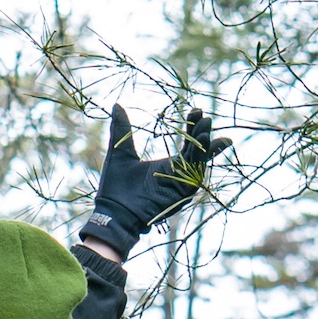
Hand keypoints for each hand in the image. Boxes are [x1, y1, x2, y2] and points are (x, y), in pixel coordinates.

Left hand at [80, 102, 229, 258]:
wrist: (111, 212)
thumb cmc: (114, 187)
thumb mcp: (120, 152)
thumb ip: (122, 129)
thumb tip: (117, 105)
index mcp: (168, 166)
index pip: (187, 143)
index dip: (192, 126)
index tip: (196, 109)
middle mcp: (178, 175)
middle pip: (197, 151)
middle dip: (202, 133)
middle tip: (206, 117)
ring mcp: (180, 185)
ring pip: (198, 163)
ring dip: (204, 146)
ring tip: (206, 128)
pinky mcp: (181, 195)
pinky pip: (195, 177)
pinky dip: (200, 162)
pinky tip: (204, 147)